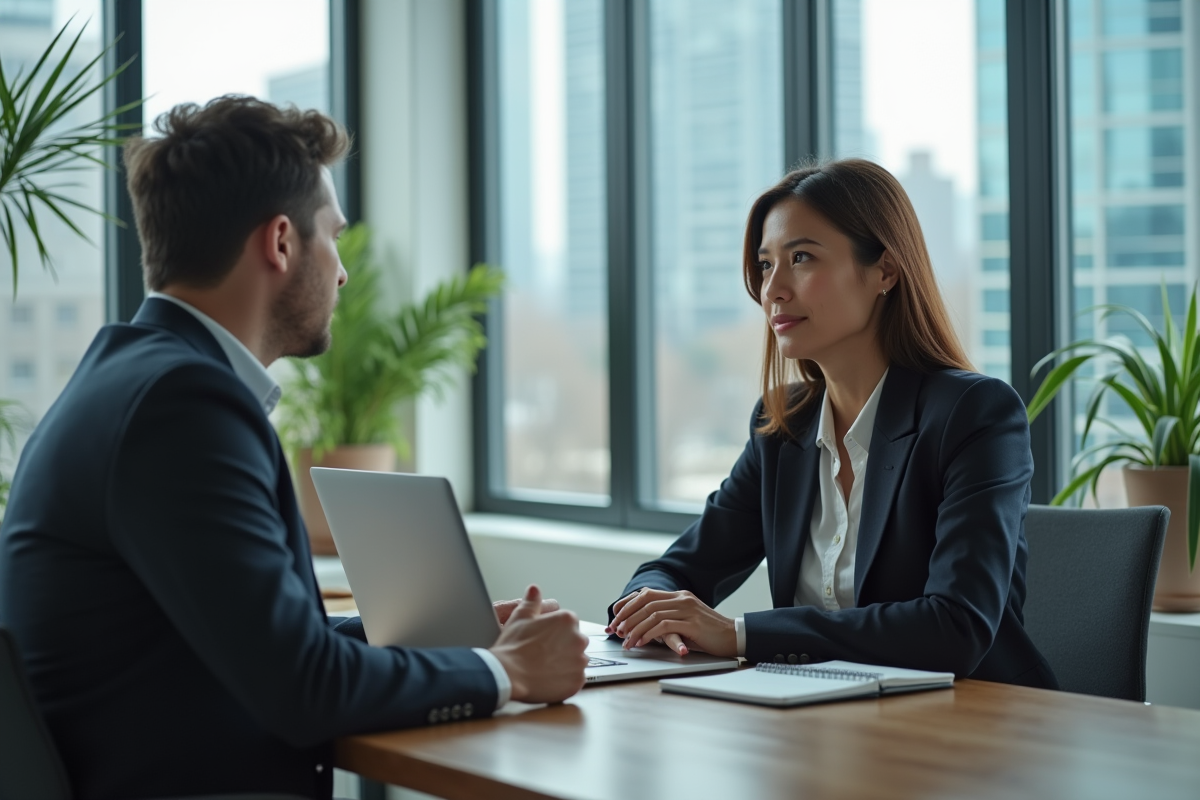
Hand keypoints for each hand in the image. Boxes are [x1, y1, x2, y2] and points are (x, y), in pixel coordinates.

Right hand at [489, 585, 588, 703]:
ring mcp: (579, 661)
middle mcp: (579, 639)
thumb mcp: (520, 617)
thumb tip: (534, 590)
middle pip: (575, 641)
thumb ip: (532, 601)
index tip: (543, 639)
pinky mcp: (577, 681)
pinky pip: (575, 679)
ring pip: (577, 660)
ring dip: (566, 663)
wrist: (508, 675)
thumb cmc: (514, 646)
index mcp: (567, 620)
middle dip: (562, 646)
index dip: (553, 632)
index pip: (568, 624)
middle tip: (542, 653)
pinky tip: (549, 678)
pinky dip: (565, 679)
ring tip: (545, 667)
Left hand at [608, 588, 736, 657]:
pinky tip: (641, 642)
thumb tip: (644, 627)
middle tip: (615, 631)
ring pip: (652, 614)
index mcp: (680, 595)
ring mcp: (687, 609)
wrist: (734, 636)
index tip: (615, 616)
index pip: (647, 594)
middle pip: (646, 602)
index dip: (628, 604)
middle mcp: (682, 598)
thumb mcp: (686, 621)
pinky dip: (648, 634)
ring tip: (626, 641)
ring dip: (635, 628)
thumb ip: (669, 619)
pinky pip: (663, 626)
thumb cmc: (709, 634)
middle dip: (626, 617)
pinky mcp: (692, 623)